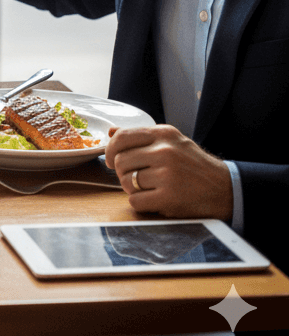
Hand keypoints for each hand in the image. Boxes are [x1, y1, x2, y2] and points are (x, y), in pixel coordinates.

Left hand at [105, 124, 233, 219]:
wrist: (225, 189)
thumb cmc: (194, 165)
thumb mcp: (171, 141)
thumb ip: (141, 136)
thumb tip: (111, 131)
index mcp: (163, 134)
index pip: (121, 137)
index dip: (109, 149)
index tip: (110, 159)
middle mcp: (165, 151)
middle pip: (120, 160)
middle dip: (121, 171)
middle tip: (133, 176)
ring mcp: (167, 175)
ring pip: (126, 181)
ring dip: (131, 188)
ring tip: (146, 188)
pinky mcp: (170, 198)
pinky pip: (135, 201)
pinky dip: (139, 203)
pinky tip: (152, 199)